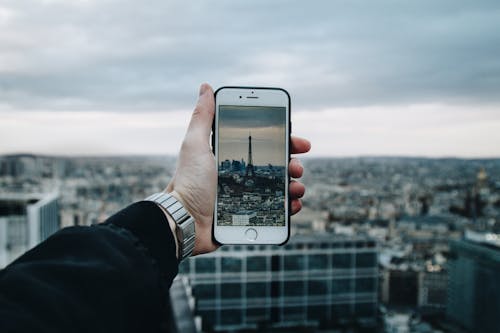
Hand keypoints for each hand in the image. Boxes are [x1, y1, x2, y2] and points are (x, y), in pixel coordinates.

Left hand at [166, 83, 310, 255]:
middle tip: (297, 168)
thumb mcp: (195, 145)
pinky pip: (276, 210)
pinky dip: (289, 207)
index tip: (299, 143)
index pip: (264, 144)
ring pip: (280, 187)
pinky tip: (293, 205)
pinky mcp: (250, 215)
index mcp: (232, 156)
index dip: (284, 141)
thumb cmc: (188, 182)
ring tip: (297, 188)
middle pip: (277, 166)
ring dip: (295, 185)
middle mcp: (242, 174)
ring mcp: (247, 195)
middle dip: (293, 164)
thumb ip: (202, 118)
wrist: (184, 221)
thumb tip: (206, 87)